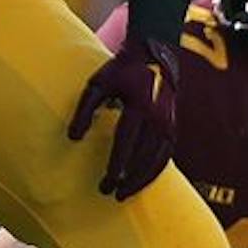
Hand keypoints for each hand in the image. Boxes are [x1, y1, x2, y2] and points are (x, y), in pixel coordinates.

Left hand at [69, 34, 178, 199]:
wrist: (155, 54)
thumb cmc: (121, 71)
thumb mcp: (98, 84)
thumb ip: (84, 110)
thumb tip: (74, 138)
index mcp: (139, 104)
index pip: (127, 140)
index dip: (117, 163)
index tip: (107, 180)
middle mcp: (158, 116)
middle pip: (143, 154)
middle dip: (127, 177)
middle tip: (110, 192)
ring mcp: (168, 122)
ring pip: (157, 159)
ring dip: (142, 179)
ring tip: (124, 193)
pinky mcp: (173, 126)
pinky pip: (166, 155)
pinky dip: (154, 171)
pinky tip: (141, 181)